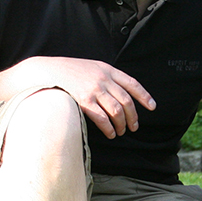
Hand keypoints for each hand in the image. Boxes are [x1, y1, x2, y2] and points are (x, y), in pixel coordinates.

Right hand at [18, 57, 155, 138]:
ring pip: (116, 111)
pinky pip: (102, 118)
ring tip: (121, 132)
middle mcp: (104, 79)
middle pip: (126, 101)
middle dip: (133, 116)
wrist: (49, 71)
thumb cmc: (71, 71)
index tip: (152, 107)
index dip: (144, 96)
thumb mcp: (93, 67)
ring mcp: (94, 90)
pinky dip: (109, 128)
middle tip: (134, 127)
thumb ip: (107, 77)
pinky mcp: (84, 101)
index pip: (132, 83)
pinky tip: (110, 133)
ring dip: (121, 124)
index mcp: (108, 69)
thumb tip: (120, 93)